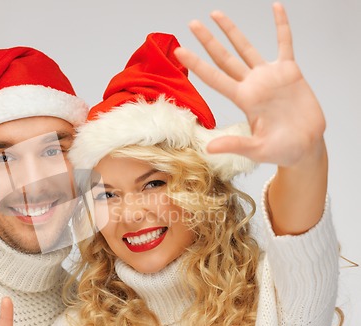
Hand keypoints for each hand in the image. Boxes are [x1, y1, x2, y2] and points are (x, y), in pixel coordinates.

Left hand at [175, 3, 325, 167]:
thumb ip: (235, 145)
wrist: (306, 146)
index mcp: (243, 100)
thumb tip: (210, 149)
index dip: (197, 64)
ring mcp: (269, 76)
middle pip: (224, 58)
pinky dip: (281, 25)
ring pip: (246, 48)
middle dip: (208, 41)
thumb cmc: (281, 150)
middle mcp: (252, 85)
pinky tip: (276, 7)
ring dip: (232, 31)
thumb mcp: (257, 149)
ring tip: (215, 14)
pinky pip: (285, 43)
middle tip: (192, 24)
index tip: (180, 51)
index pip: (215, 78)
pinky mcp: (290, 72)